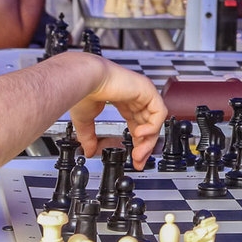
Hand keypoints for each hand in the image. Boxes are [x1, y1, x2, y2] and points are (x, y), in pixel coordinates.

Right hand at [64, 55, 165, 169]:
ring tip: (138, 153)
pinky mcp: (147, 91)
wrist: (84, 80)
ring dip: (148, 140)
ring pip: (155, 121)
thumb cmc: (82, 91)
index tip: (135, 158)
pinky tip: (140, 135)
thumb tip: (88, 151)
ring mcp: (143, 93)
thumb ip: (89, 136)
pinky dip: (152, 127)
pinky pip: (159, 113)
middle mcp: (135, 97)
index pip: (137, 124)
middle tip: (138, 161)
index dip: (137, 142)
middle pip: (148, 125)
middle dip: (144, 146)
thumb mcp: (85, 120)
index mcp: (123, 101)